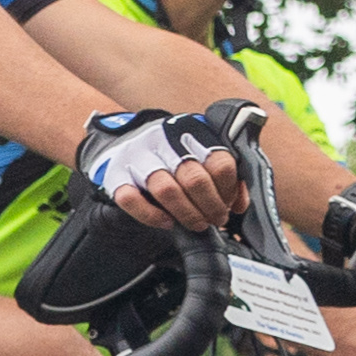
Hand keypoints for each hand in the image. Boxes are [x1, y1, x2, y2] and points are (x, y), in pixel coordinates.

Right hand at [74, 108, 245, 233]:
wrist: (122, 142)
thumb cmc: (170, 154)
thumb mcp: (200, 152)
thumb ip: (224, 174)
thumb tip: (241, 203)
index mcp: (190, 132)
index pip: (219, 162)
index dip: (229, 189)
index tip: (229, 203)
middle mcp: (163, 141)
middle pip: (194, 178)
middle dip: (210, 206)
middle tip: (215, 218)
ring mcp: (136, 157)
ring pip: (165, 190)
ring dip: (186, 214)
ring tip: (196, 224)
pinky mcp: (114, 175)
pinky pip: (130, 199)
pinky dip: (151, 216)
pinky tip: (166, 222)